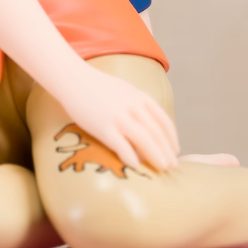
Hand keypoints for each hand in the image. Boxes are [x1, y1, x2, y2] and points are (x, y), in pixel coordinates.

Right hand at [57, 64, 179, 172]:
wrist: (72, 78)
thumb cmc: (97, 85)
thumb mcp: (124, 90)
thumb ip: (137, 105)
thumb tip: (148, 126)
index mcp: (139, 96)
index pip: (163, 120)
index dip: (171, 138)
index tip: (175, 150)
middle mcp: (132, 106)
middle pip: (156, 133)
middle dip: (167, 151)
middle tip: (172, 166)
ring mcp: (118, 117)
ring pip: (144, 141)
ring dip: (156, 156)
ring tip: (161, 168)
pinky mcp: (103, 127)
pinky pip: (122, 146)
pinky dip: (132, 157)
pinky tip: (136, 166)